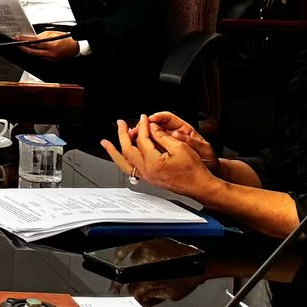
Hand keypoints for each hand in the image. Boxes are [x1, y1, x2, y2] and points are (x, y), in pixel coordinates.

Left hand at [19, 32, 79, 60]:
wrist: (75, 47)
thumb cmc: (65, 39)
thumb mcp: (52, 34)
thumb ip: (42, 36)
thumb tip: (33, 38)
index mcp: (50, 44)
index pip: (34, 42)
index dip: (24, 40)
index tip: (18, 38)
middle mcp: (49, 53)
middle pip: (32, 51)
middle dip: (23, 48)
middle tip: (17, 44)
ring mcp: (50, 58)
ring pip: (35, 56)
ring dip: (28, 52)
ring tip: (22, 47)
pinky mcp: (51, 61)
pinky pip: (40, 59)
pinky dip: (35, 55)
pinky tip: (30, 52)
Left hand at [100, 118, 214, 199]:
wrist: (201, 187)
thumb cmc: (195, 170)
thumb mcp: (180, 148)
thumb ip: (163, 137)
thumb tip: (152, 127)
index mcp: (153, 163)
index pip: (143, 140)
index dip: (143, 127)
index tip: (144, 118)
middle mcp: (147, 171)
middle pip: (128, 150)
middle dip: (122, 135)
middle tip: (120, 124)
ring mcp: (147, 177)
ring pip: (124, 163)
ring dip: (114, 151)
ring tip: (105, 143)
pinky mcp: (150, 180)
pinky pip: (130, 170)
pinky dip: (122, 161)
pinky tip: (119, 157)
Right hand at [141, 111, 216, 171]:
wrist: (208, 175)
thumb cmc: (208, 160)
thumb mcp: (203, 149)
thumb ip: (191, 141)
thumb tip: (178, 134)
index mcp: (184, 130)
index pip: (167, 118)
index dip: (158, 117)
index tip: (150, 119)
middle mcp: (174, 136)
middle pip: (156, 126)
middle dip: (145, 126)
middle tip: (138, 129)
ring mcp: (167, 145)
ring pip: (151, 137)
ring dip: (142, 136)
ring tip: (134, 138)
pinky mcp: (163, 154)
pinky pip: (151, 148)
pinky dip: (143, 147)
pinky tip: (138, 148)